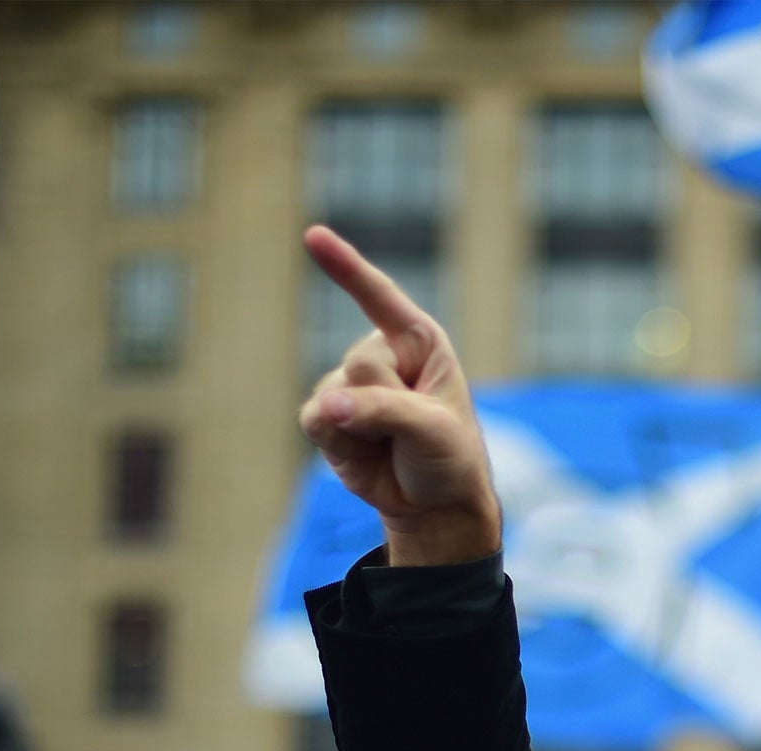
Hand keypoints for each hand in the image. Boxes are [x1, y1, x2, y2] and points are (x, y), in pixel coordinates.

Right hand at [297, 225, 500, 565]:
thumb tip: (327, 407)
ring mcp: (350, 385)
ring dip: (364, 429)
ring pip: (334, 394)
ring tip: (392, 444)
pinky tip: (366, 454)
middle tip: (412, 430)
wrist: (433, 505)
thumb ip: (383, 411)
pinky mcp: (328, 417)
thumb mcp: (432, 429)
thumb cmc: (448, 457)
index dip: (347, 268)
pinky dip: (339, 443)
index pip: (379, 297)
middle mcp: (382, 355)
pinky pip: (315, 419)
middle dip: (385, 403)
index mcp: (418, 341)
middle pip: (361, 364)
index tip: (313, 236)